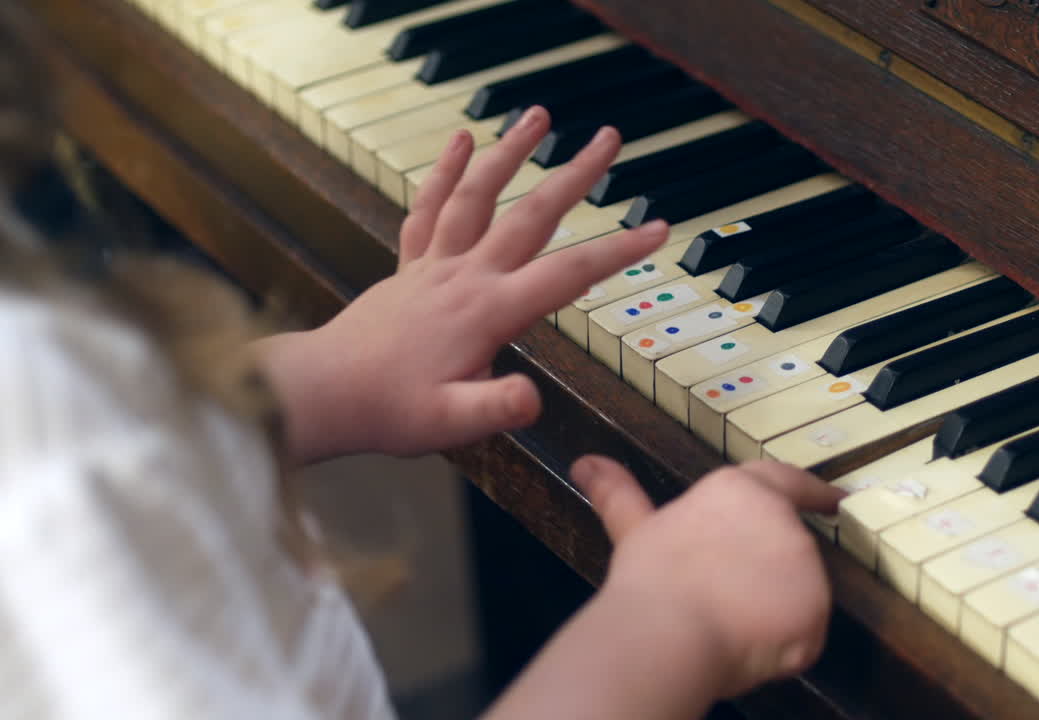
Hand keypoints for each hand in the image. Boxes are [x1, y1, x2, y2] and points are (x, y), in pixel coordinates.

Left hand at [257, 107, 667, 461]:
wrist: (322, 393)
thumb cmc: (388, 411)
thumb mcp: (449, 423)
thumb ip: (494, 408)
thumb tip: (533, 398)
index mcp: (487, 312)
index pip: (567, 275)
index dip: (618, 251)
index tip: (657, 229)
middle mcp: (464, 277)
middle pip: (531, 214)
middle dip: (576, 174)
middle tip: (610, 139)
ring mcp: (436, 266)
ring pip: (478, 194)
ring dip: (510, 152)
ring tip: (538, 115)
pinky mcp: (411, 267)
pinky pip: (430, 207)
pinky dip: (445, 171)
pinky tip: (461, 140)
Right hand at [570, 455, 845, 697]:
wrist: (668, 633)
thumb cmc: (650, 581)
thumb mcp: (634, 530)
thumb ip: (619, 494)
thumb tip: (586, 464)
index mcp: (741, 490)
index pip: (787, 481)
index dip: (812, 492)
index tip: (833, 500)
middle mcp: (781, 519)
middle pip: (788, 545)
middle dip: (766, 570)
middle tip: (728, 596)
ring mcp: (805, 565)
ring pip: (798, 591)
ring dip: (773, 607)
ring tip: (726, 622)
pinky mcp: (815, 611)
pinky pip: (805, 632)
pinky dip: (783, 644)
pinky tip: (746, 645)